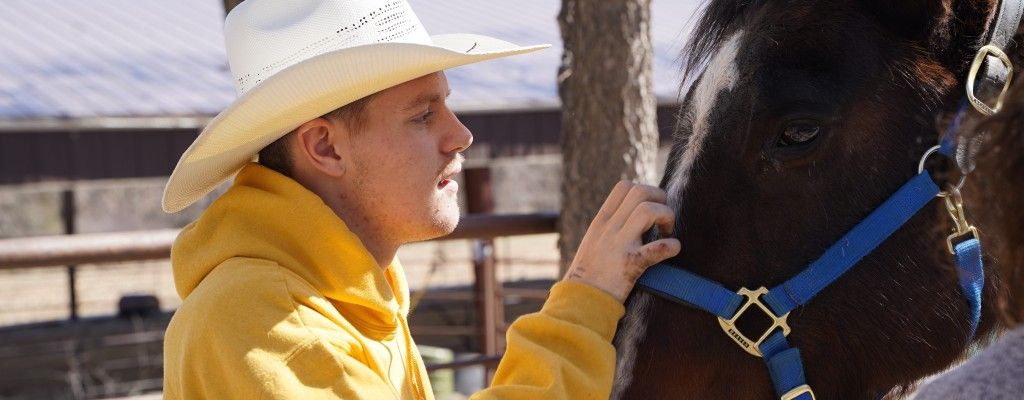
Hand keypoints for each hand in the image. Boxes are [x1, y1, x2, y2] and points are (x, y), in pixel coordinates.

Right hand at [564, 181, 680, 302]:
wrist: (581, 301)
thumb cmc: (589, 274)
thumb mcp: (594, 242)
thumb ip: (611, 227)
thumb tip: (632, 215)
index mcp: (601, 222)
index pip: (624, 187)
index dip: (645, 191)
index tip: (651, 208)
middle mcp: (609, 229)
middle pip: (639, 192)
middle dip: (660, 199)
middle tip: (664, 219)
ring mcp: (619, 245)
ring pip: (648, 211)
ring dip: (666, 217)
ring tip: (667, 232)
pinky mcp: (630, 265)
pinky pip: (656, 249)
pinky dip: (670, 246)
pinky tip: (674, 249)